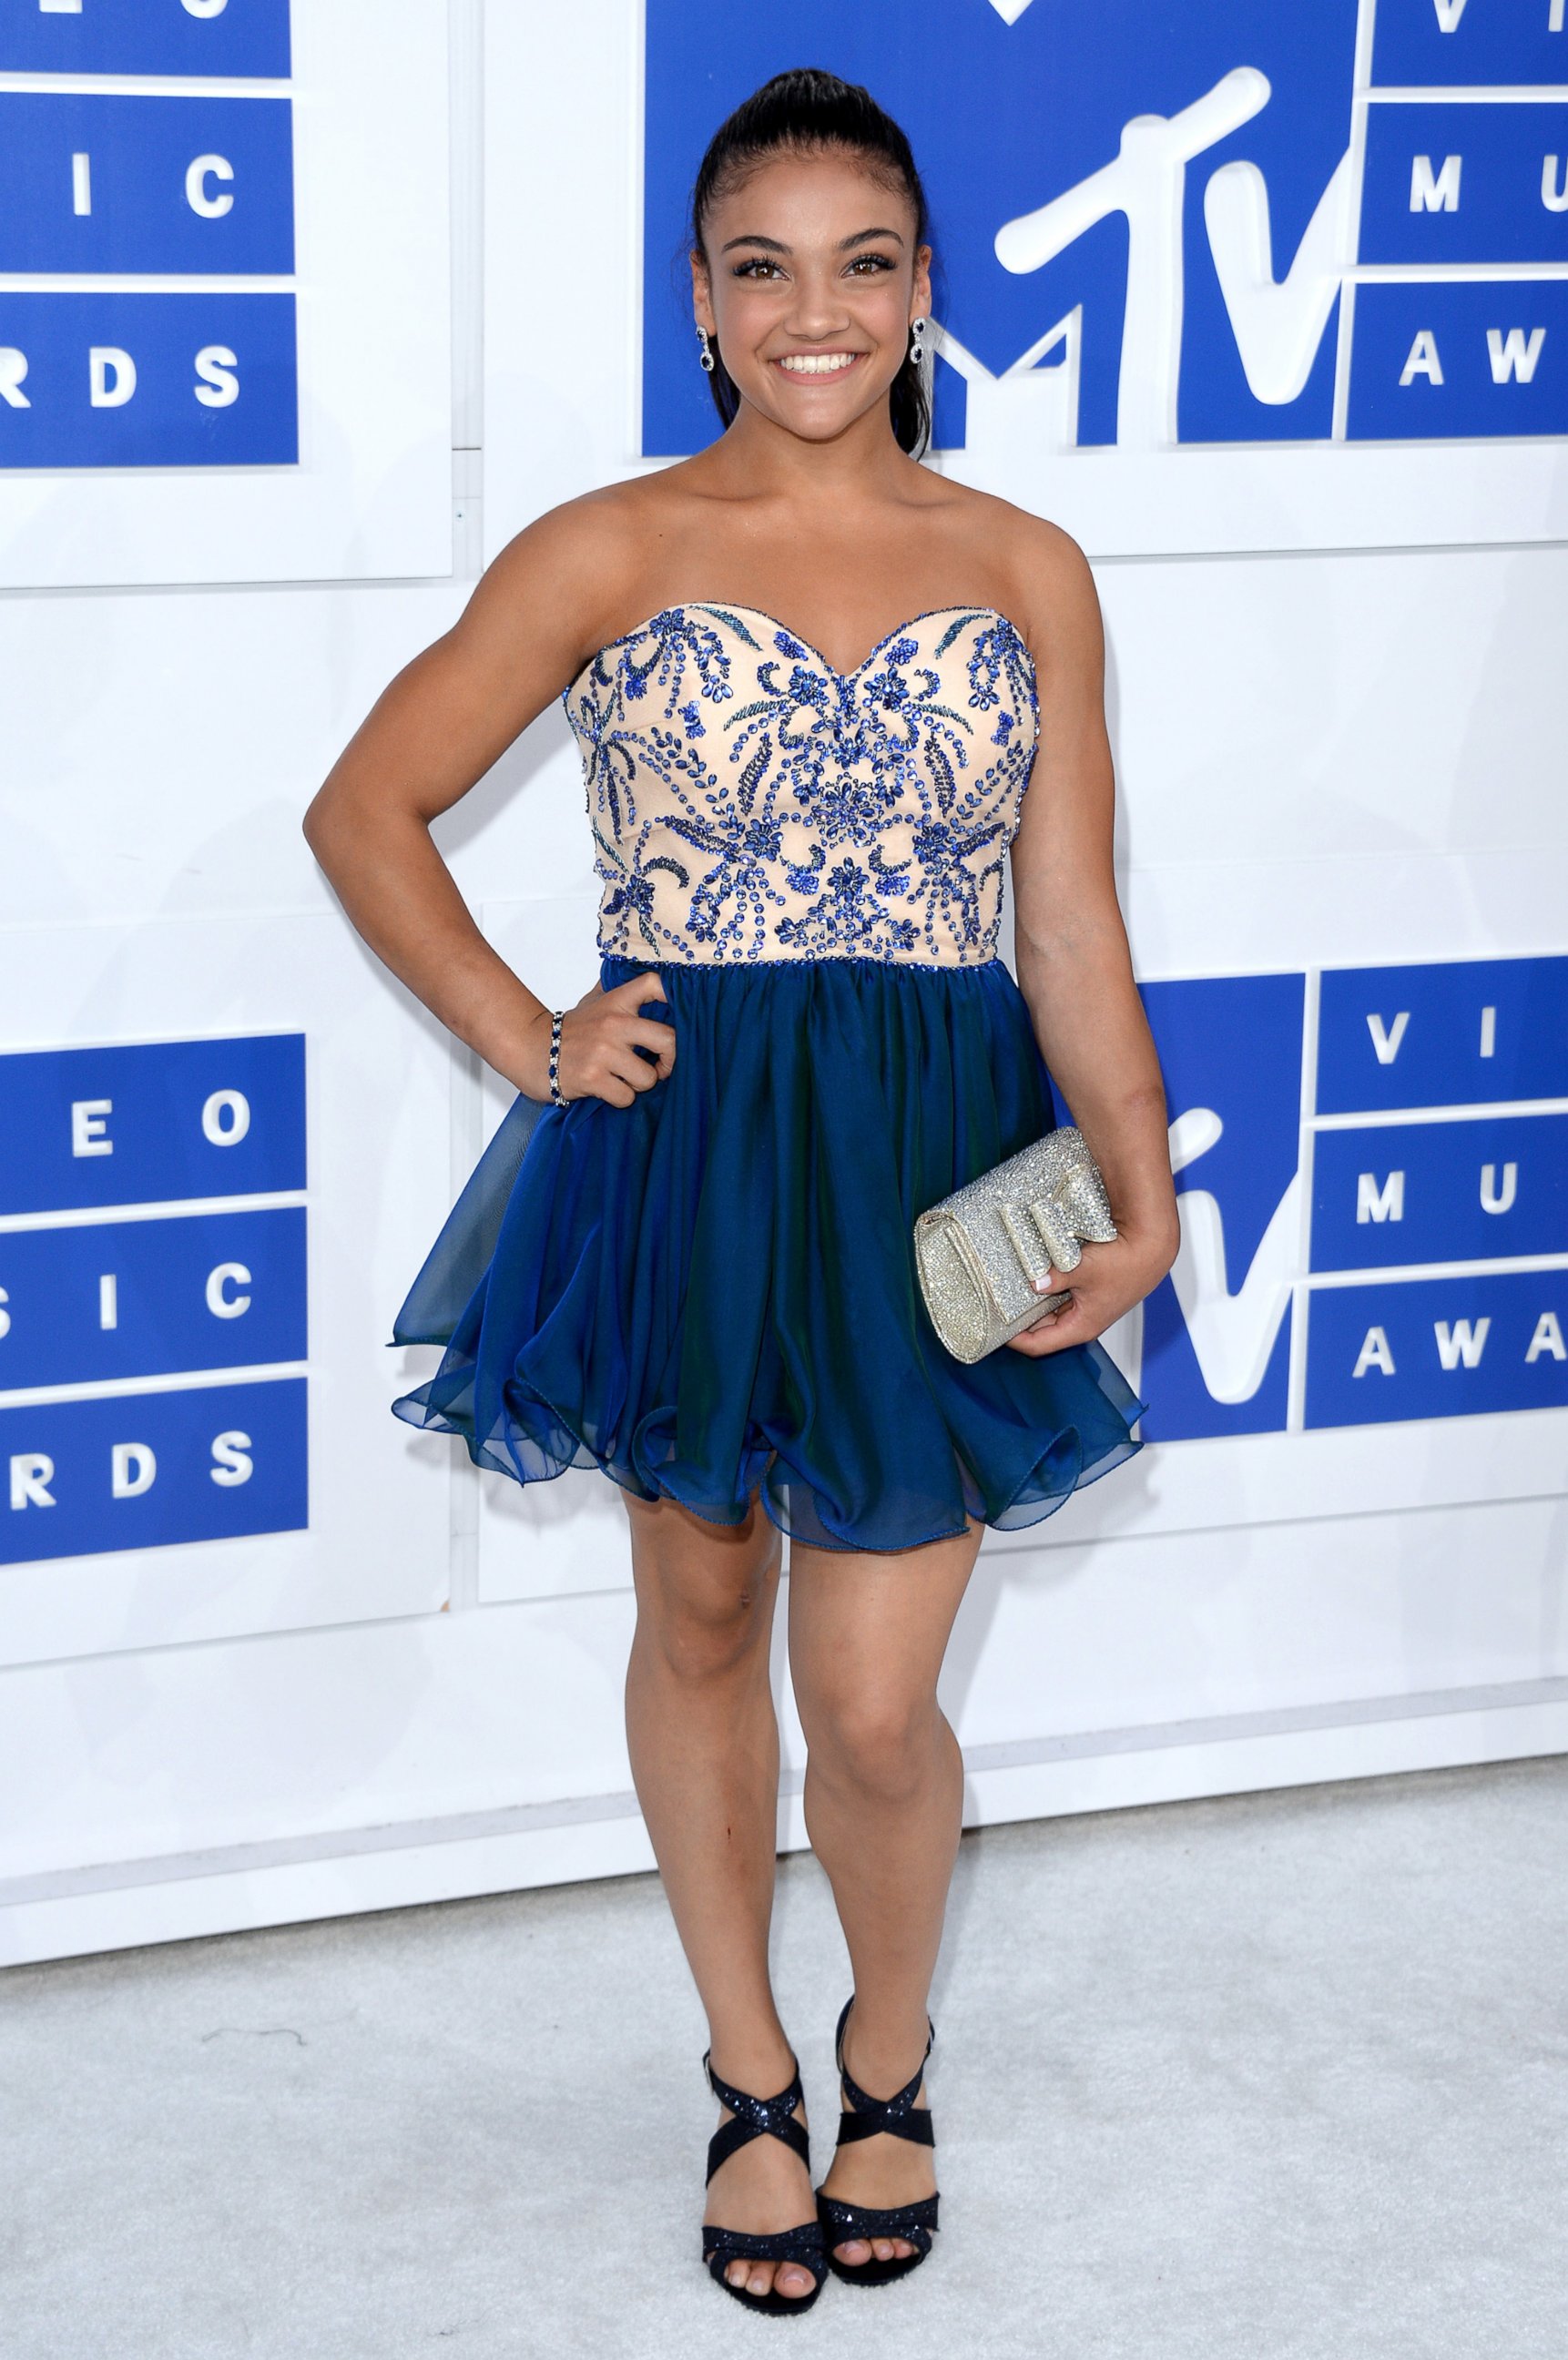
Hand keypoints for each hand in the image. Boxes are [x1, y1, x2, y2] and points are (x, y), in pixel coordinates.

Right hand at [516, 971, 675, 1107]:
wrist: (529, 1049)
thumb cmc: (568, 1031)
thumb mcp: (594, 1003)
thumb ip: (620, 993)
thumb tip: (649, 982)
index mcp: (617, 1002)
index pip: (655, 985)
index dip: (676, 997)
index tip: (681, 1016)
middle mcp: (613, 1024)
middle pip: (668, 1041)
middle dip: (670, 1061)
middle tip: (660, 1067)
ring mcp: (603, 1051)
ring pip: (648, 1077)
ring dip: (638, 1085)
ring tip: (622, 1079)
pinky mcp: (592, 1077)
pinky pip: (626, 1096)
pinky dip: (619, 1098)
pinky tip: (606, 1089)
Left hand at [1003, 1217, 1178, 1357]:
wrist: (1152, 1245)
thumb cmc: (1129, 1264)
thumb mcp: (1085, 1270)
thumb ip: (1055, 1278)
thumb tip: (1033, 1282)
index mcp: (1081, 1327)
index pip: (1038, 1345)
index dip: (1013, 1339)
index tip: (993, 1327)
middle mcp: (1082, 1320)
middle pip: (1039, 1326)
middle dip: (1018, 1315)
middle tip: (995, 1300)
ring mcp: (1084, 1305)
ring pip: (1048, 1308)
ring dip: (1031, 1298)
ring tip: (1009, 1284)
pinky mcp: (1087, 1289)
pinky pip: (1057, 1291)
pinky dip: (1044, 1284)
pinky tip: (1031, 1270)